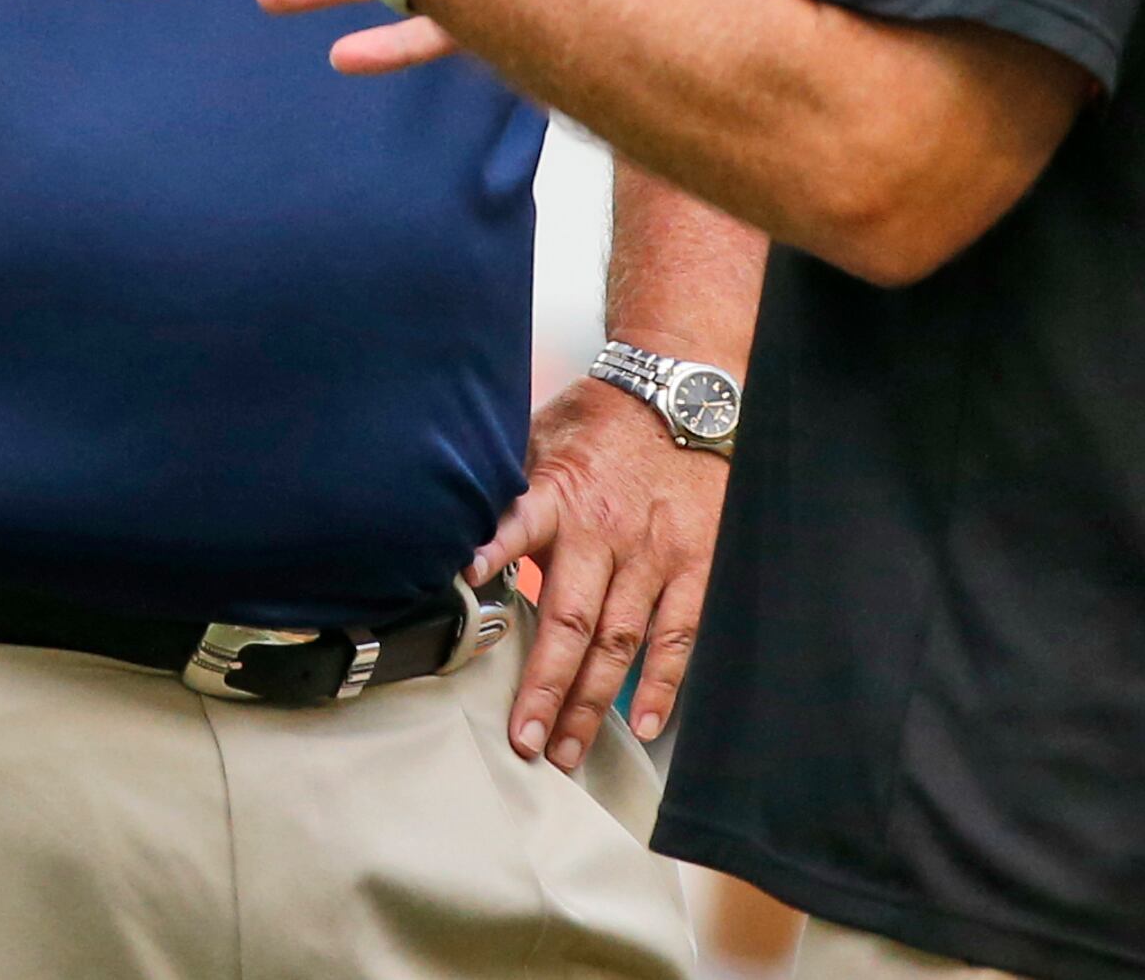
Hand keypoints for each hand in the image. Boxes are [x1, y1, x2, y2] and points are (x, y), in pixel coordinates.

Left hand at [475, 376, 725, 769]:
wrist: (681, 395)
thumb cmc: (601, 424)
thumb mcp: (541, 437)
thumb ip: (507, 490)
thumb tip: (449, 530)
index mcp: (560, 494)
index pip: (519, 522)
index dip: (493, 551)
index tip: (464, 579)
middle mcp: (606, 532)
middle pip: (571, 620)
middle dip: (546, 687)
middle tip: (526, 742)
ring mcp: (654, 554)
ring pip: (620, 641)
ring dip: (592, 701)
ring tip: (568, 751)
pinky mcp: (695, 565)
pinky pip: (679, 633)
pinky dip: (663, 682)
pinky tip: (645, 723)